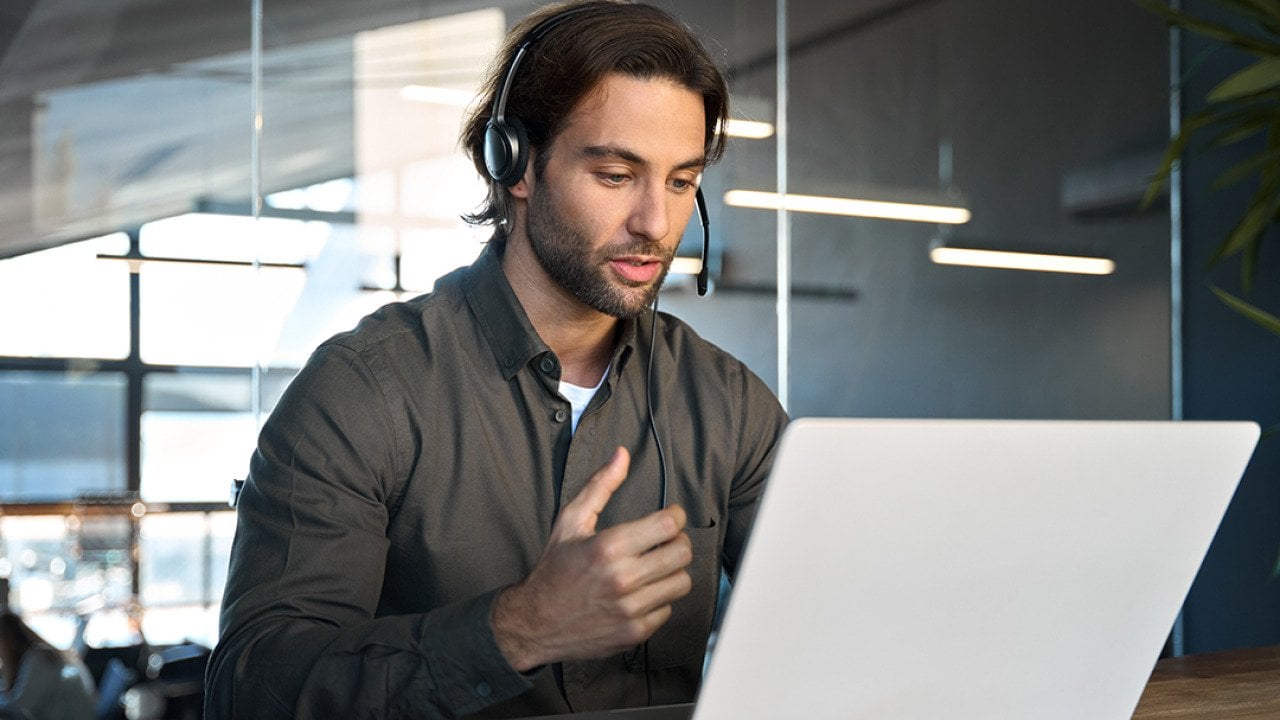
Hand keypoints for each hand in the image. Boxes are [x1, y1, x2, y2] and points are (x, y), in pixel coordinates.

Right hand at [492, 446, 692, 670]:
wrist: (535, 621)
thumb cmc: (554, 569)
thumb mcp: (571, 521)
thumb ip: (600, 485)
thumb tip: (621, 454)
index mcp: (609, 546)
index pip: (668, 525)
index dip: (675, 516)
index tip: (669, 518)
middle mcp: (623, 578)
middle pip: (682, 552)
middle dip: (677, 542)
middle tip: (665, 542)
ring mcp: (630, 608)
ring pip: (681, 582)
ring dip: (672, 571)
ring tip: (654, 567)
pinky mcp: (634, 631)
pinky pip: (668, 609)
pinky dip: (659, 600)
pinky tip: (641, 593)